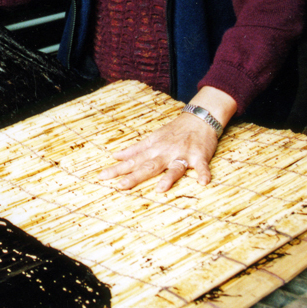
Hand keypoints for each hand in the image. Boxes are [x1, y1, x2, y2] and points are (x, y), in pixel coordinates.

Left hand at [98, 86, 236, 191]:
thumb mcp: (153, 138)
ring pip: (174, 167)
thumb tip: (115, 156)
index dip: (117, 169)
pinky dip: (204, 173)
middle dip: (134, 176)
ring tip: (160, 189)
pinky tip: (203, 182)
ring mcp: (183, 154)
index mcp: (153, 149)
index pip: (132, 160)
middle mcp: (165, 152)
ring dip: (168, 178)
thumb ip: (135, 149)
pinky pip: (202, 167)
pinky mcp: (200, 156)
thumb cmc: (174, 130)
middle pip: (148, 166)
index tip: (102, 177)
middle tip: (120, 186)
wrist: (199, 118)